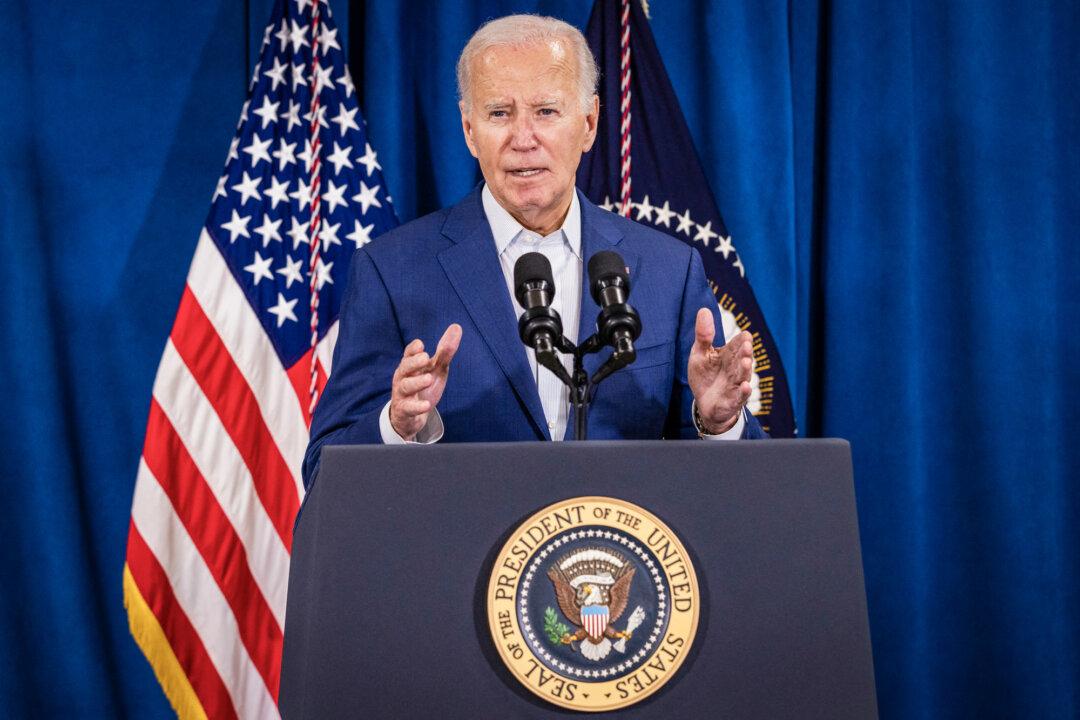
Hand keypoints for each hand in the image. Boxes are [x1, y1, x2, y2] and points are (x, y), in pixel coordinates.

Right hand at [389, 324, 461, 440]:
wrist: (411, 416)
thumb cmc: (423, 386)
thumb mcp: (436, 368)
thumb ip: (445, 351)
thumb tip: (457, 326)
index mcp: (410, 366)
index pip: (408, 354)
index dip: (412, 350)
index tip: (420, 345)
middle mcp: (403, 378)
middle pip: (404, 367)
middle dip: (414, 362)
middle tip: (426, 357)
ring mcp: (402, 394)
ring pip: (405, 386)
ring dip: (416, 382)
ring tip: (429, 379)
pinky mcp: (405, 410)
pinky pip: (409, 408)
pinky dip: (417, 407)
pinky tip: (426, 405)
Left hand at [687, 308, 752, 433]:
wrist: (704, 403)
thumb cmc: (705, 375)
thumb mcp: (700, 353)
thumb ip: (704, 335)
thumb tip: (704, 310)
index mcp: (729, 355)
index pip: (738, 345)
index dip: (741, 341)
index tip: (745, 335)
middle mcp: (735, 368)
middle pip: (742, 359)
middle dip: (745, 353)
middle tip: (747, 345)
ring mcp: (735, 384)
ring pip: (743, 376)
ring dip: (745, 369)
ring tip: (746, 361)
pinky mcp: (732, 400)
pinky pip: (740, 396)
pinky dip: (743, 392)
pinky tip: (745, 386)